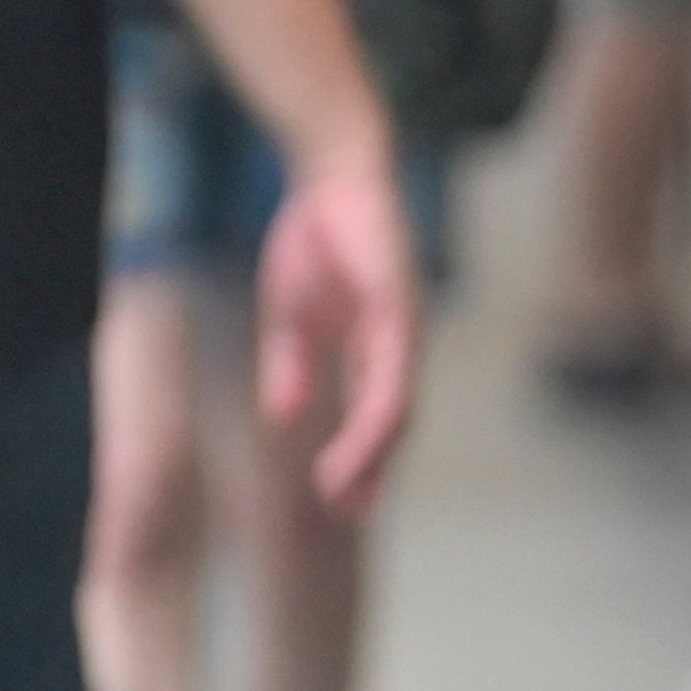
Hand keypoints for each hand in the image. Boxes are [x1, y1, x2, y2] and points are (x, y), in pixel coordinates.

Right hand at [254, 153, 424, 517]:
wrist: (326, 180)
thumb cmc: (315, 242)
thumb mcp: (292, 318)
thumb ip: (291, 367)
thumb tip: (285, 418)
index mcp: (373, 349)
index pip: (376, 418)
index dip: (361, 461)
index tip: (341, 503)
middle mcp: (398, 345)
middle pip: (393, 423)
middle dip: (372, 470)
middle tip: (349, 511)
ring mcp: (404, 327)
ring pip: (396, 406)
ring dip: (373, 453)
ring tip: (345, 489)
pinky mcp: (399, 305)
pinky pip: (393, 368)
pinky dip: (380, 408)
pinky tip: (368, 436)